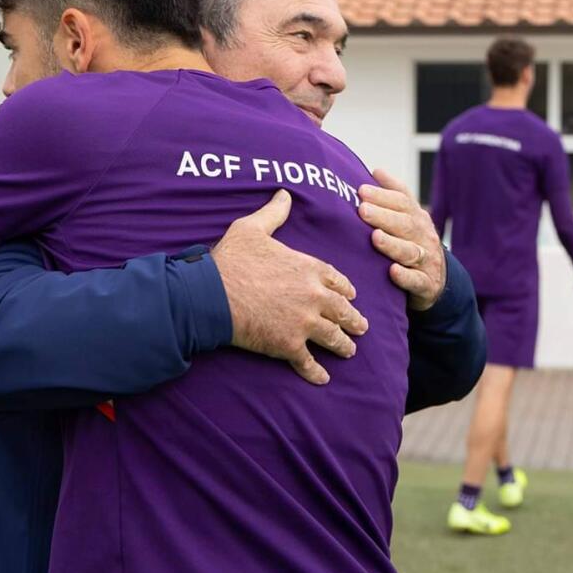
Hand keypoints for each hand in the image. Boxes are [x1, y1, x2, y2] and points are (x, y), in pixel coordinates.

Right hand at [211, 189, 368, 385]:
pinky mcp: (289, 346)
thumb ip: (274, 213)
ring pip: (334, 338)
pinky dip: (317, 373)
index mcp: (309, 268)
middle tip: (360, 327)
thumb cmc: (231, 260)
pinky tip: (323, 378)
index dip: (346, 290)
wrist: (212, 295)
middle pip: (344, 311)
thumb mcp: (252, 228)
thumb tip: (284, 194)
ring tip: (348, 351)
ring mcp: (304, 323)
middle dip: (354, 320)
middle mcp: (314, 296)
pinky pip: (309, 363)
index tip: (350, 296)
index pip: (338, 280)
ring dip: (344, 346)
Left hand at [358, 169, 446, 310]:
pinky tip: (392, 271)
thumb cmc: (414, 244)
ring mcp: (426, 261)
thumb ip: (394, 196)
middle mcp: (424, 237)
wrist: (437, 281)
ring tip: (375, 237)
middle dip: (383, 216)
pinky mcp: (426, 284)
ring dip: (392, 244)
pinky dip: (405, 276)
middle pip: (405, 224)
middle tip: (362, 209)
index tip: (361, 190)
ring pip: (410, 251)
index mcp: (417, 218)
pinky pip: (417, 281)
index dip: (383, 195)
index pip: (403, 202)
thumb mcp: (408, 219)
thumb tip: (376, 170)